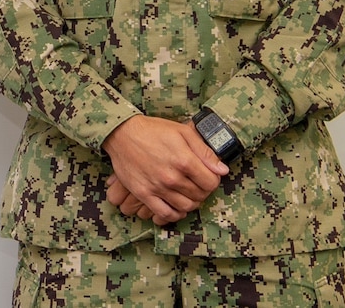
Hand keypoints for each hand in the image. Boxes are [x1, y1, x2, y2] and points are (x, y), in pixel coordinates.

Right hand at [101, 115, 229, 224]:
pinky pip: (165, 214)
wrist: (122, 133)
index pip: (211, 182)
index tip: (208, 175)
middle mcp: (172, 177)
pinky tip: (176, 207)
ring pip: (185, 206)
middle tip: (196, 183)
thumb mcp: (182, 132)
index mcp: (184, 160)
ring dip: (191, 202)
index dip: (213, 179)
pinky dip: (174, 214)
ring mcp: (157, 187)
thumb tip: (222, 169)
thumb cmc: (152, 130)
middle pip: (199, 195)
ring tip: (187, 193)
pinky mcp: (144, 194)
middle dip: (202, 190)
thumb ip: (204, 151)